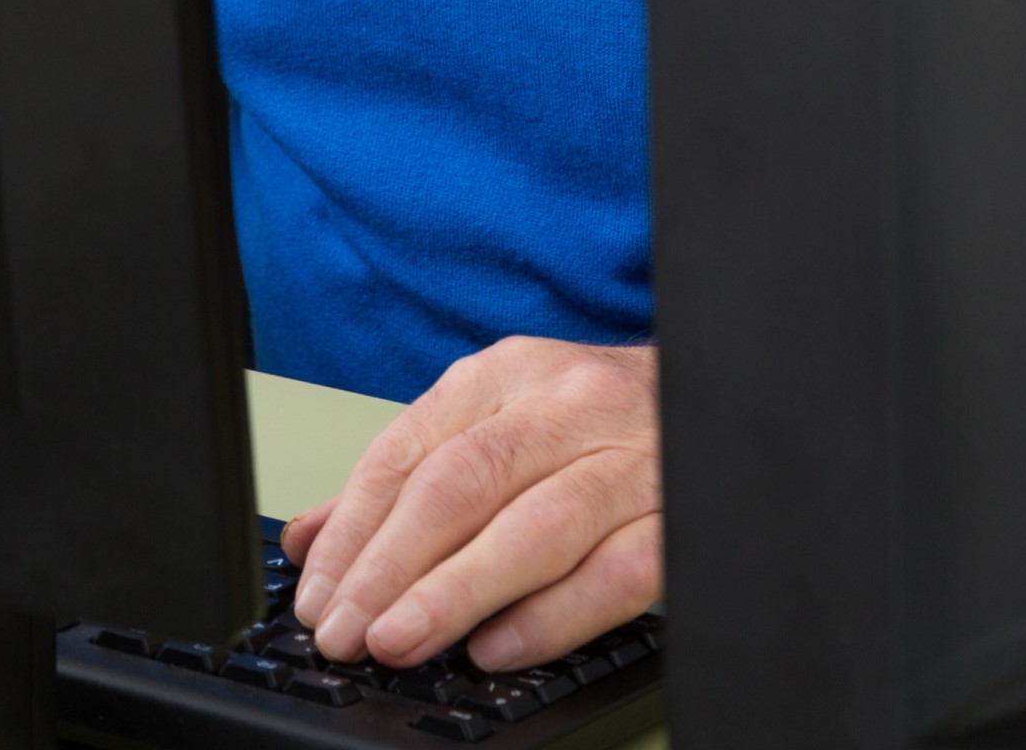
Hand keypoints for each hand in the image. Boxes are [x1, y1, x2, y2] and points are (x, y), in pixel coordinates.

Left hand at [282, 338, 659, 673]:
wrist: (714, 398)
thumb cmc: (593, 420)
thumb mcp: (496, 419)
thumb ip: (406, 477)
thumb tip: (311, 541)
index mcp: (506, 376)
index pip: (409, 451)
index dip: (352, 528)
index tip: (317, 592)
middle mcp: (566, 409)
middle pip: (462, 485)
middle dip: (391, 566)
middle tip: (346, 629)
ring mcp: (628, 462)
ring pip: (534, 527)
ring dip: (456, 592)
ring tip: (400, 640)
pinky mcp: (678, 517)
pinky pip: (614, 573)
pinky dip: (552, 617)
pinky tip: (499, 648)